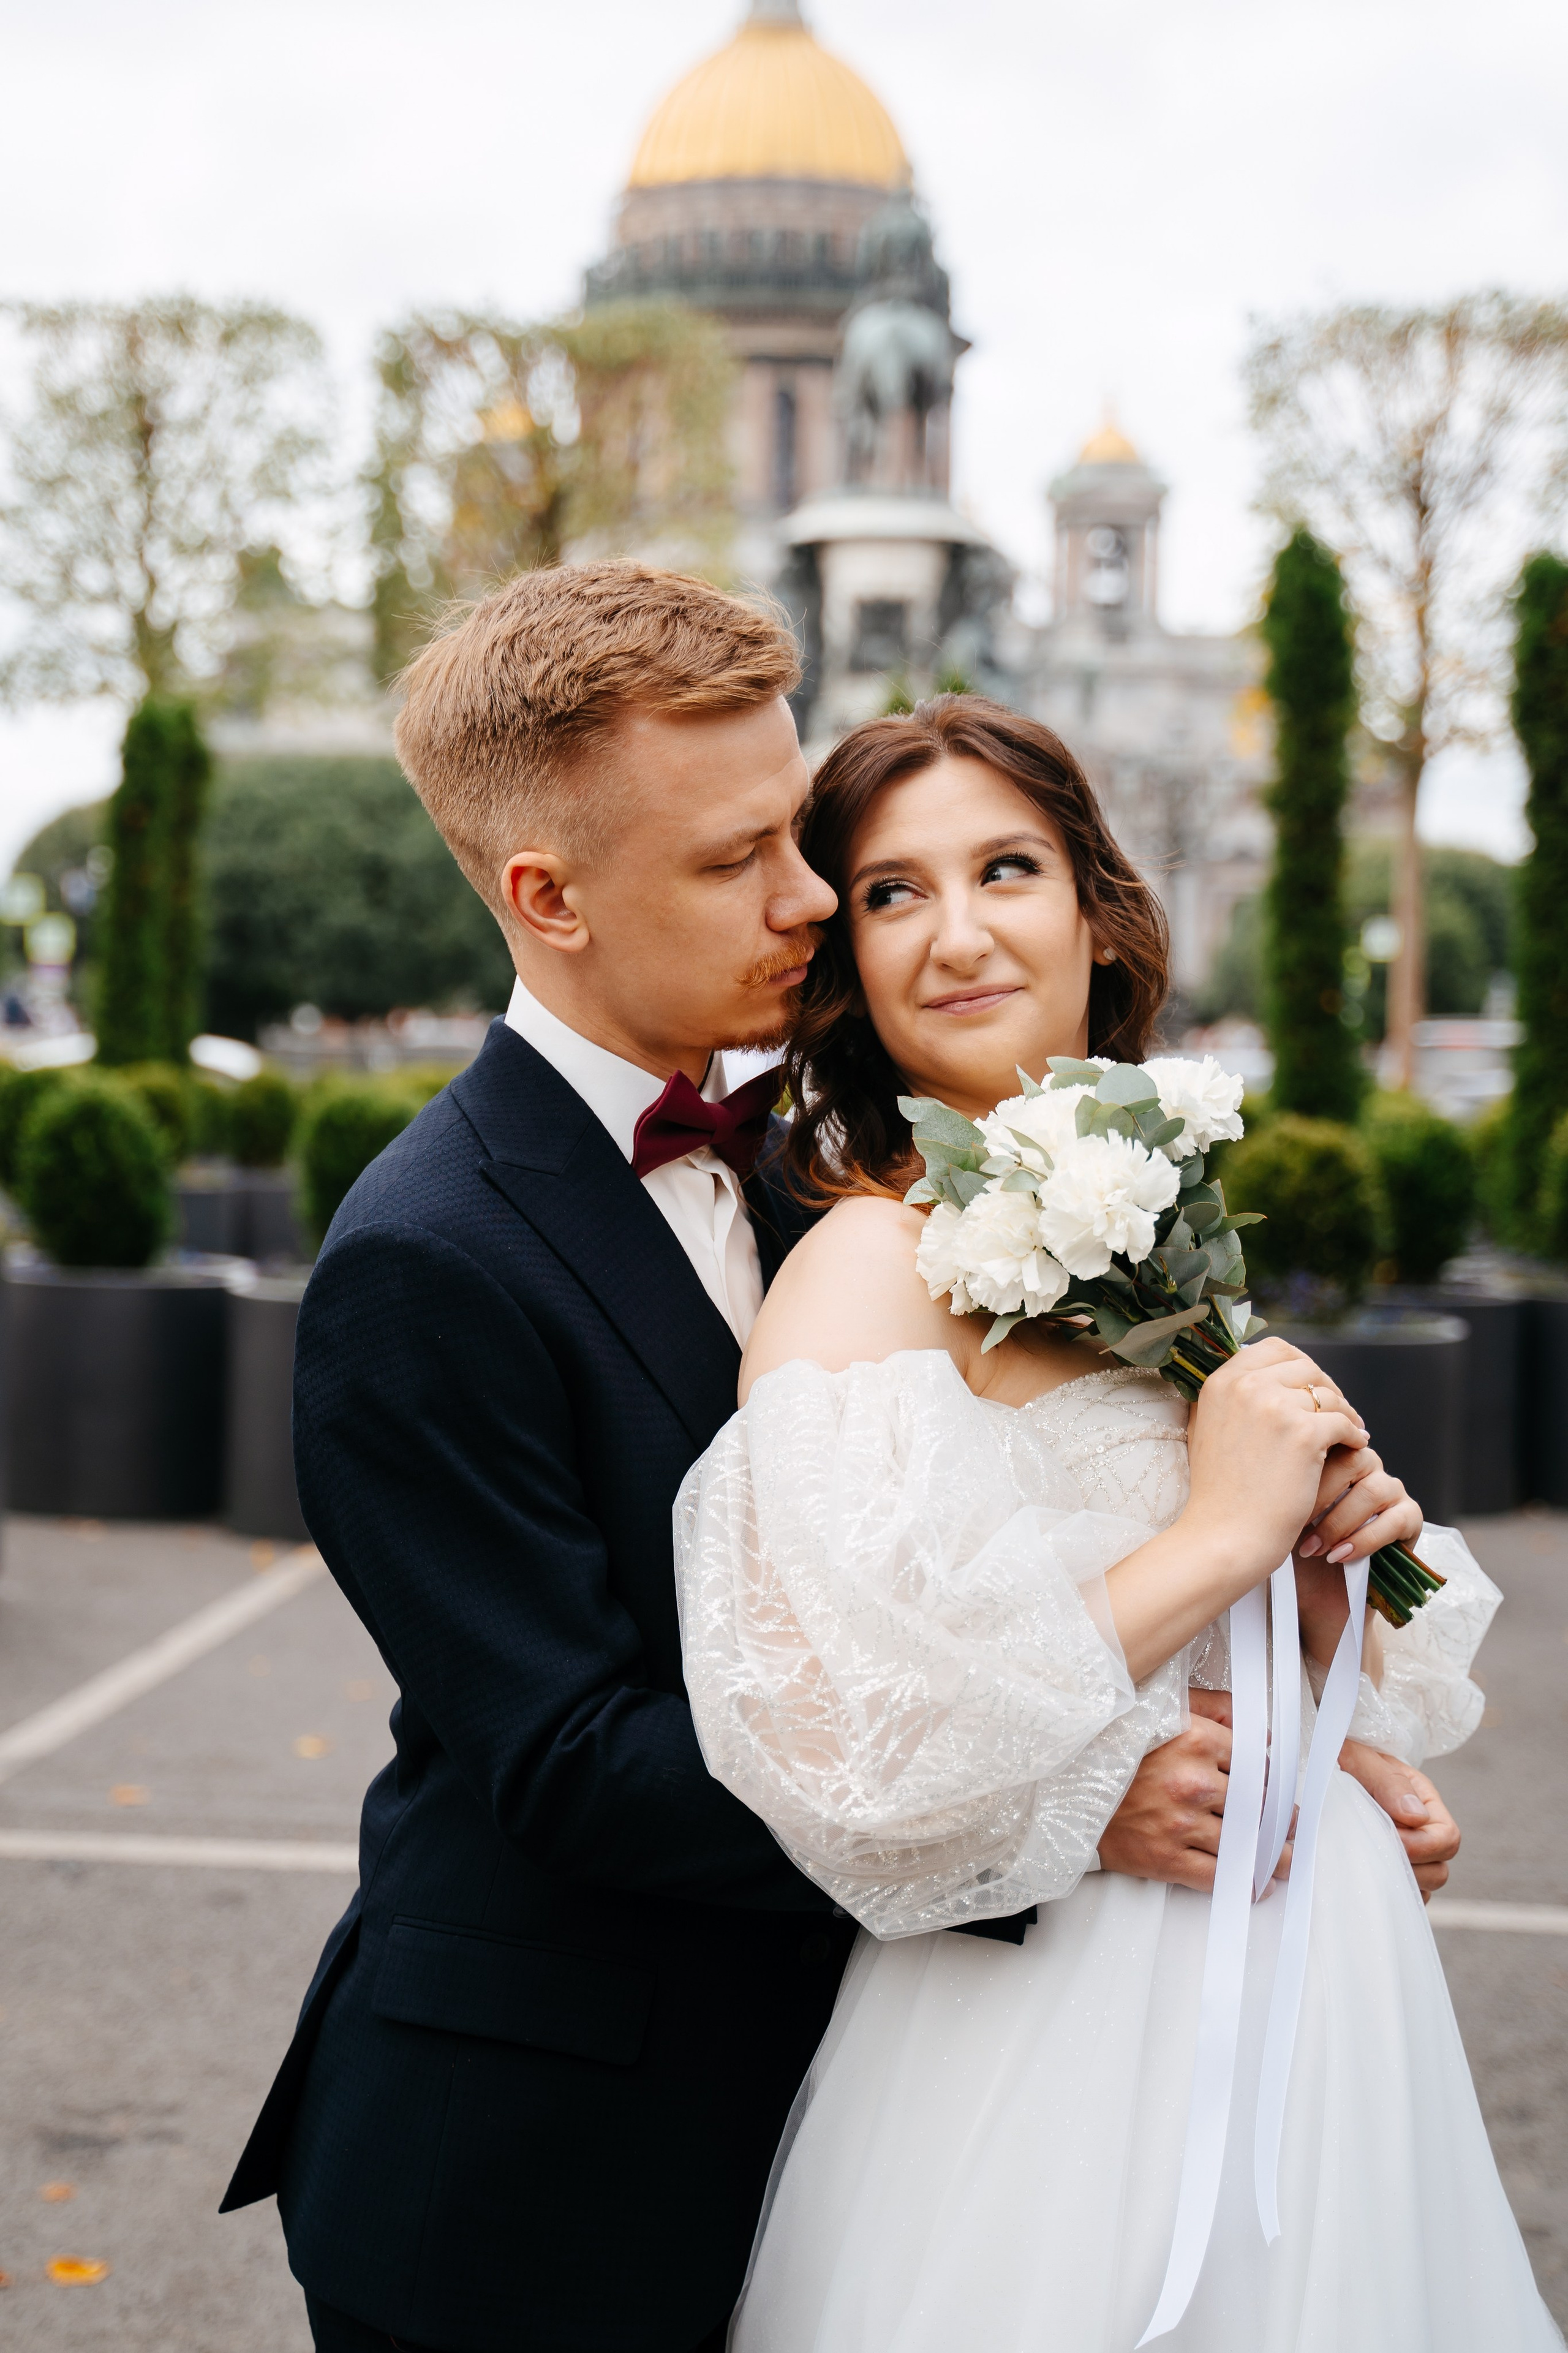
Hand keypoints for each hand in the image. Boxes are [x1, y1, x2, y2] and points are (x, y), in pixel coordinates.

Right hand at [1098, 1695, 1461, 1902]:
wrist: (1065, 1790)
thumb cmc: (1115, 1747)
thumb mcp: (1162, 1709)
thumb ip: (1216, 1709)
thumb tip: (1264, 1728)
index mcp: (1194, 1738)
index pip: (1257, 1762)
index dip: (1273, 1777)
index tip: (1282, 1788)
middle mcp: (1192, 1781)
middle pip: (1258, 1804)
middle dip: (1282, 1818)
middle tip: (1294, 1825)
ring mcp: (1180, 1822)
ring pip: (1246, 1843)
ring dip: (1274, 1855)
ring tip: (1286, 1860)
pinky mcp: (1166, 1858)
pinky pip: (1217, 1876)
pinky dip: (1243, 1882)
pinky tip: (1256, 1883)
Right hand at [1105, 1342, 1371, 1685]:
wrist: (1224, 1535)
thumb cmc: (1219, 1493)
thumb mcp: (1208, 1430)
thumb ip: (1232, 1399)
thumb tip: (1262, 1377)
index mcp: (1221, 1381)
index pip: (1272, 1348)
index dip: (1298, 1365)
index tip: (1310, 1388)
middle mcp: (1246, 1385)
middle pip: (1305, 1365)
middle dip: (1325, 1387)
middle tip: (1337, 1410)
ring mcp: (1275, 1407)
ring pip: (1327, 1394)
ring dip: (1344, 1411)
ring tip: (1351, 1431)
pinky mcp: (1303, 1434)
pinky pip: (1344, 1421)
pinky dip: (1355, 1434)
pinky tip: (1356, 1447)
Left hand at [1294, 1445, 1423, 1663]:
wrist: (1317, 1597)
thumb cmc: (1296, 1550)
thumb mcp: (1282, 1509)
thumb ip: (1284, 1477)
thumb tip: (1262, 1454)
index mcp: (1335, 1454)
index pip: (1327, 1439)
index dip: (1305, 1463)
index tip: (1280, 1490)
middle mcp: (1367, 1465)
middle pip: (1352, 1459)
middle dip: (1319, 1494)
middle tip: (1296, 1521)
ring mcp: (1391, 1489)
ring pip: (1372, 1490)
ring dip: (1338, 1522)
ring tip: (1314, 1547)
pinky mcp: (1410, 1517)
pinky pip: (1395, 1519)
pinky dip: (1364, 1540)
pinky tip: (1340, 1556)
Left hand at [1337, 1741, 1459, 1899]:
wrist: (1319, 1763)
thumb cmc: (1343, 1756)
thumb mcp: (1362, 1759)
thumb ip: (1388, 1783)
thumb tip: (1416, 1817)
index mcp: (1425, 1802)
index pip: (1447, 1838)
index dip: (1422, 1846)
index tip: (1388, 1837)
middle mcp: (1422, 1831)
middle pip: (1439, 1871)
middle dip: (1409, 1868)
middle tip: (1373, 1853)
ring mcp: (1408, 1855)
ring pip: (1422, 1889)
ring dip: (1397, 1883)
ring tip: (1365, 1863)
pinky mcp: (1389, 1870)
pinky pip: (1400, 1896)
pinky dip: (1386, 1894)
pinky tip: (1361, 1878)